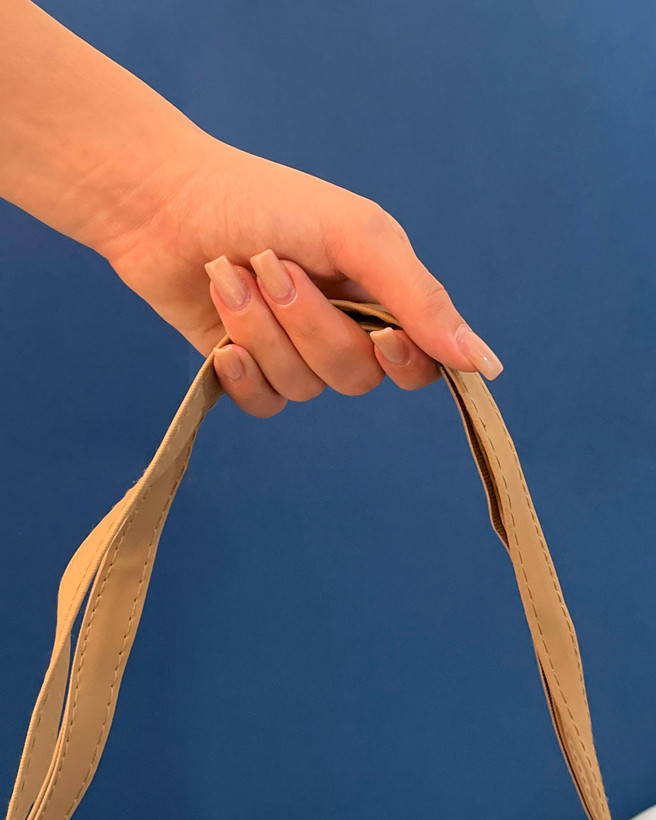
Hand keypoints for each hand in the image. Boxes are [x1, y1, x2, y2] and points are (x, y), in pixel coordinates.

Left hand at [96, 135, 502, 416]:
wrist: (166, 203)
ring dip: (264, 333)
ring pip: (304, 388)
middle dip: (311, 327)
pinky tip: (222, 343)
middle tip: (274, 270)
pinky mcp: (248, 370)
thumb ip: (419, 298)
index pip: (420, 362)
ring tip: (230, 276)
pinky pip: (265, 405)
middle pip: (356, 376)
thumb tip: (482, 363)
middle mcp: (342, 328)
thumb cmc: (265, 203)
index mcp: (378, 294)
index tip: (381, 335)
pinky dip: (243, 375)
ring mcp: (292, 353)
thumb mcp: (357, 236)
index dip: (407, 361)